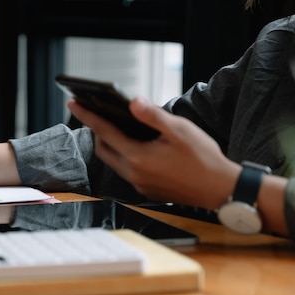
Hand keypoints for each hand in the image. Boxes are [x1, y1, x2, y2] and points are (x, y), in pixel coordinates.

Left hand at [67, 96, 239, 209]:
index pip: (104, 131)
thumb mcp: (180, 130)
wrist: (221, 190)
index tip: (73, 103)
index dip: (87, 115)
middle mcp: (133, 174)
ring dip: (110, 145)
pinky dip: (124, 157)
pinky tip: (136, 147)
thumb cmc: (204, 158)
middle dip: (97, 131)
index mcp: (137, 157)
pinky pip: (126, 172)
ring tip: (115, 128)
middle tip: (96, 114)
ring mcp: (139, 185)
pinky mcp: (146, 191)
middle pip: (103, 149)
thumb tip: (133, 101)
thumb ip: (153, 115)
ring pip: (114, 162)